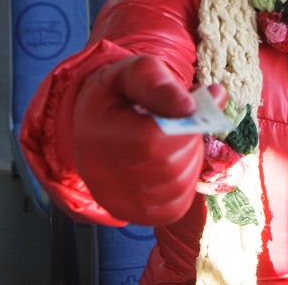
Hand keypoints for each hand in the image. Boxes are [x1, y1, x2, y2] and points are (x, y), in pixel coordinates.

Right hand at [73, 56, 223, 224]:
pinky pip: (173, 209)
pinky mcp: (127, 214)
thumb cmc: (118, 94)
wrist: (94, 122)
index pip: (152, 140)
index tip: (194, 104)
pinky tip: (173, 163)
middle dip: (189, 141)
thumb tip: (191, 105)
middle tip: (186, 122)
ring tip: (177, 141)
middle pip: (168, 166)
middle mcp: (98, 173)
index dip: (185, 124)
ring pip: (175, 188)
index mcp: (97, 132)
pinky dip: (184, 185)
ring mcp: (112, 199)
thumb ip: (158, 83)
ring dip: (190, 162)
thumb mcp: (131, 73)